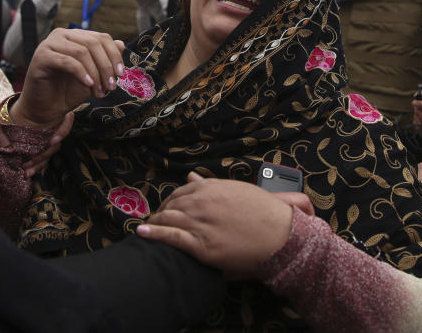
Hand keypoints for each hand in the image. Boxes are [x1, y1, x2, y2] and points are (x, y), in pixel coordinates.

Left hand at [0, 100, 75, 174]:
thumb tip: (6, 144)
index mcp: (34, 111)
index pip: (60, 117)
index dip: (62, 129)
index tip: (52, 141)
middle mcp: (38, 125)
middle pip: (54, 139)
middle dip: (46, 153)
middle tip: (31, 163)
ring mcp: (33, 138)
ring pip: (47, 151)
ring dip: (40, 163)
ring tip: (27, 172)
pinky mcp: (26, 149)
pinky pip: (36, 159)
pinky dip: (34, 167)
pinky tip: (26, 174)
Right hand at [9, 28, 125, 128]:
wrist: (47, 108)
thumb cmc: (69, 91)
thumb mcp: (94, 75)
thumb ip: (106, 59)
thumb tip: (121, 44)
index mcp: (75, 36)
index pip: (101, 38)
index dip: (114, 55)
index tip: (121, 74)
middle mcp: (62, 35)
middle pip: (92, 43)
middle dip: (106, 66)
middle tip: (111, 86)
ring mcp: (49, 44)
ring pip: (81, 51)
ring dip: (95, 73)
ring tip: (100, 91)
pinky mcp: (41, 57)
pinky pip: (67, 61)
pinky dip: (81, 73)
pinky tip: (88, 85)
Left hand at [138, 172, 295, 278]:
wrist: (278, 234)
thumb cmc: (263, 212)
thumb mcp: (237, 191)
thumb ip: (211, 185)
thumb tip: (192, 177)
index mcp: (210, 188)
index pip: (181, 192)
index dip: (171, 201)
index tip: (167, 207)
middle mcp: (201, 203)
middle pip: (171, 206)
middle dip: (161, 212)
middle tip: (155, 219)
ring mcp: (200, 223)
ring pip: (168, 220)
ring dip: (155, 223)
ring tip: (147, 227)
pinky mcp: (200, 245)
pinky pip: (170, 237)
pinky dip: (154, 234)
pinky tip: (142, 233)